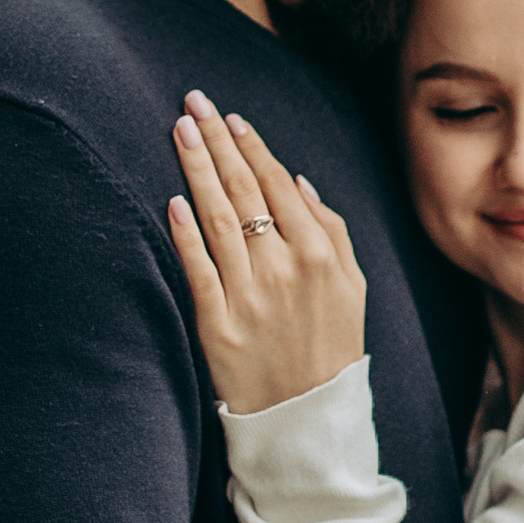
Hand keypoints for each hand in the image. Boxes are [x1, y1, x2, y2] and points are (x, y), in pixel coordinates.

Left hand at [167, 93, 367, 415]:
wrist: (308, 417)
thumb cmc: (330, 346)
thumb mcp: (351, 286)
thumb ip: (330, 230)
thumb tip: (296, 180)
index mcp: (319, 254)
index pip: (276, 185)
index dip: (250, 147)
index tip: (229, 118)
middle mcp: (283, 268)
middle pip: (242, 190)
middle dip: (215, 142)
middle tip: (193, 105)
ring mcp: (247, 295)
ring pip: (216, 219)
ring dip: (195, 170)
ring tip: (178, 132)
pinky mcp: (217, 323)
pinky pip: (197, 268)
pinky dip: (184, 232)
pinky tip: (172, 200)